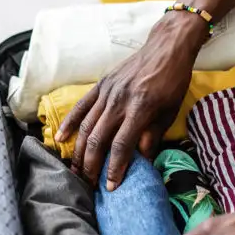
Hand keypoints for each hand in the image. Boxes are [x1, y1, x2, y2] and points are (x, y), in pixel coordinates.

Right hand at [56, 14, 205, 189]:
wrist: (167, 48)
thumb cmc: (173, 82)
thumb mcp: (170, 112)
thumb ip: (153, 136)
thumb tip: (142, 162)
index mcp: (140, 108)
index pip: (122, 144)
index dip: (115, 168)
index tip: (111, 187)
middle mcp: (119, 100)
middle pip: (99, 139)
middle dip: (92, 165)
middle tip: (90, 184)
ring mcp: (107, 92)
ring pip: (87, 126)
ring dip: (80, 151)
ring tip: (77, 171)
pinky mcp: (101, 85)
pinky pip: (81, 106)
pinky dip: (70, 123)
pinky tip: (61, 139)